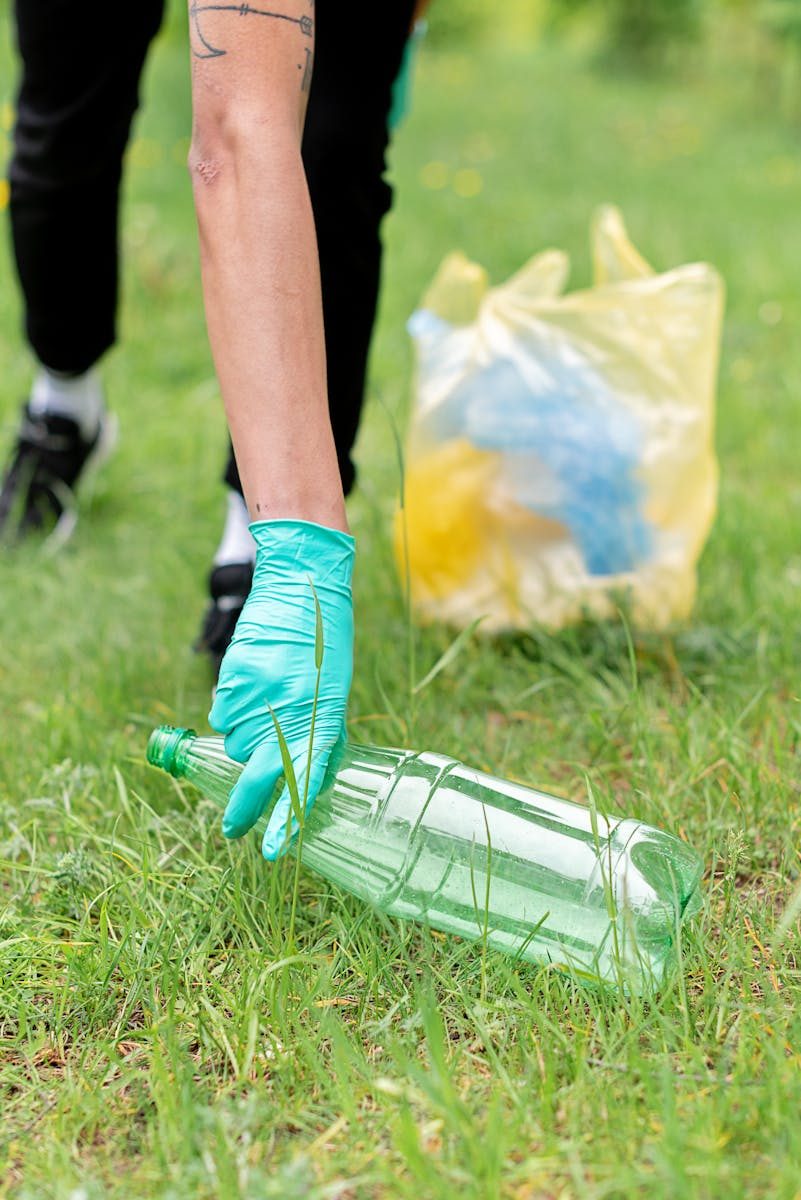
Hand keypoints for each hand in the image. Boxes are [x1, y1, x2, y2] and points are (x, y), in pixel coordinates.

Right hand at [209, 519, 354, 858]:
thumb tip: (310, 773)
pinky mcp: (231, 680)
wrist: (301, 588)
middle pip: (254, 775)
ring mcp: (254, 698)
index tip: (276, 851)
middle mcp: (285, 713)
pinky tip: (250, 691)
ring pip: (235, 743)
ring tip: (264, 712)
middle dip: (243, 808)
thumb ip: (321, 732)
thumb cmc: (327, 643)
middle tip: (234, 828)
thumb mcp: (336, 693)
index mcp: (320, 718)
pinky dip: (232, 714)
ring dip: (244, 741)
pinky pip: (223, 714)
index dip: (287, 820)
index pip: (302, 781)